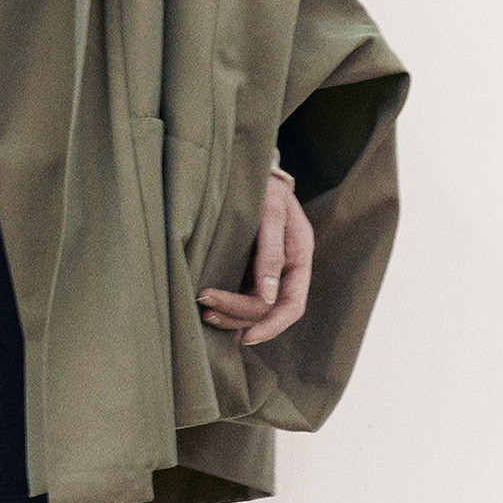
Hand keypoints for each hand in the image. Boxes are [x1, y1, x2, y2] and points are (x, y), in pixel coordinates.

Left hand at [196, 173, 312, 348]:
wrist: (249, 166)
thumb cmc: (263, 184)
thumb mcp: (270, 210)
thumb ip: (272, 250)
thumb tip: (268, 294)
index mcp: (299, 255)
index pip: (292, 304)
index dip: (272, 325)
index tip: (247, 336)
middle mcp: (286, 268)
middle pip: (267, 308)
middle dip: (239, 314)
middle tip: (205, 308)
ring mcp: (268, 269)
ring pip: (253, 306)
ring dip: (230, 313)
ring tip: (203, 309)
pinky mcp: (250, 266)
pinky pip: (242, 294)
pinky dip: (227, 303)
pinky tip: (210, 306)